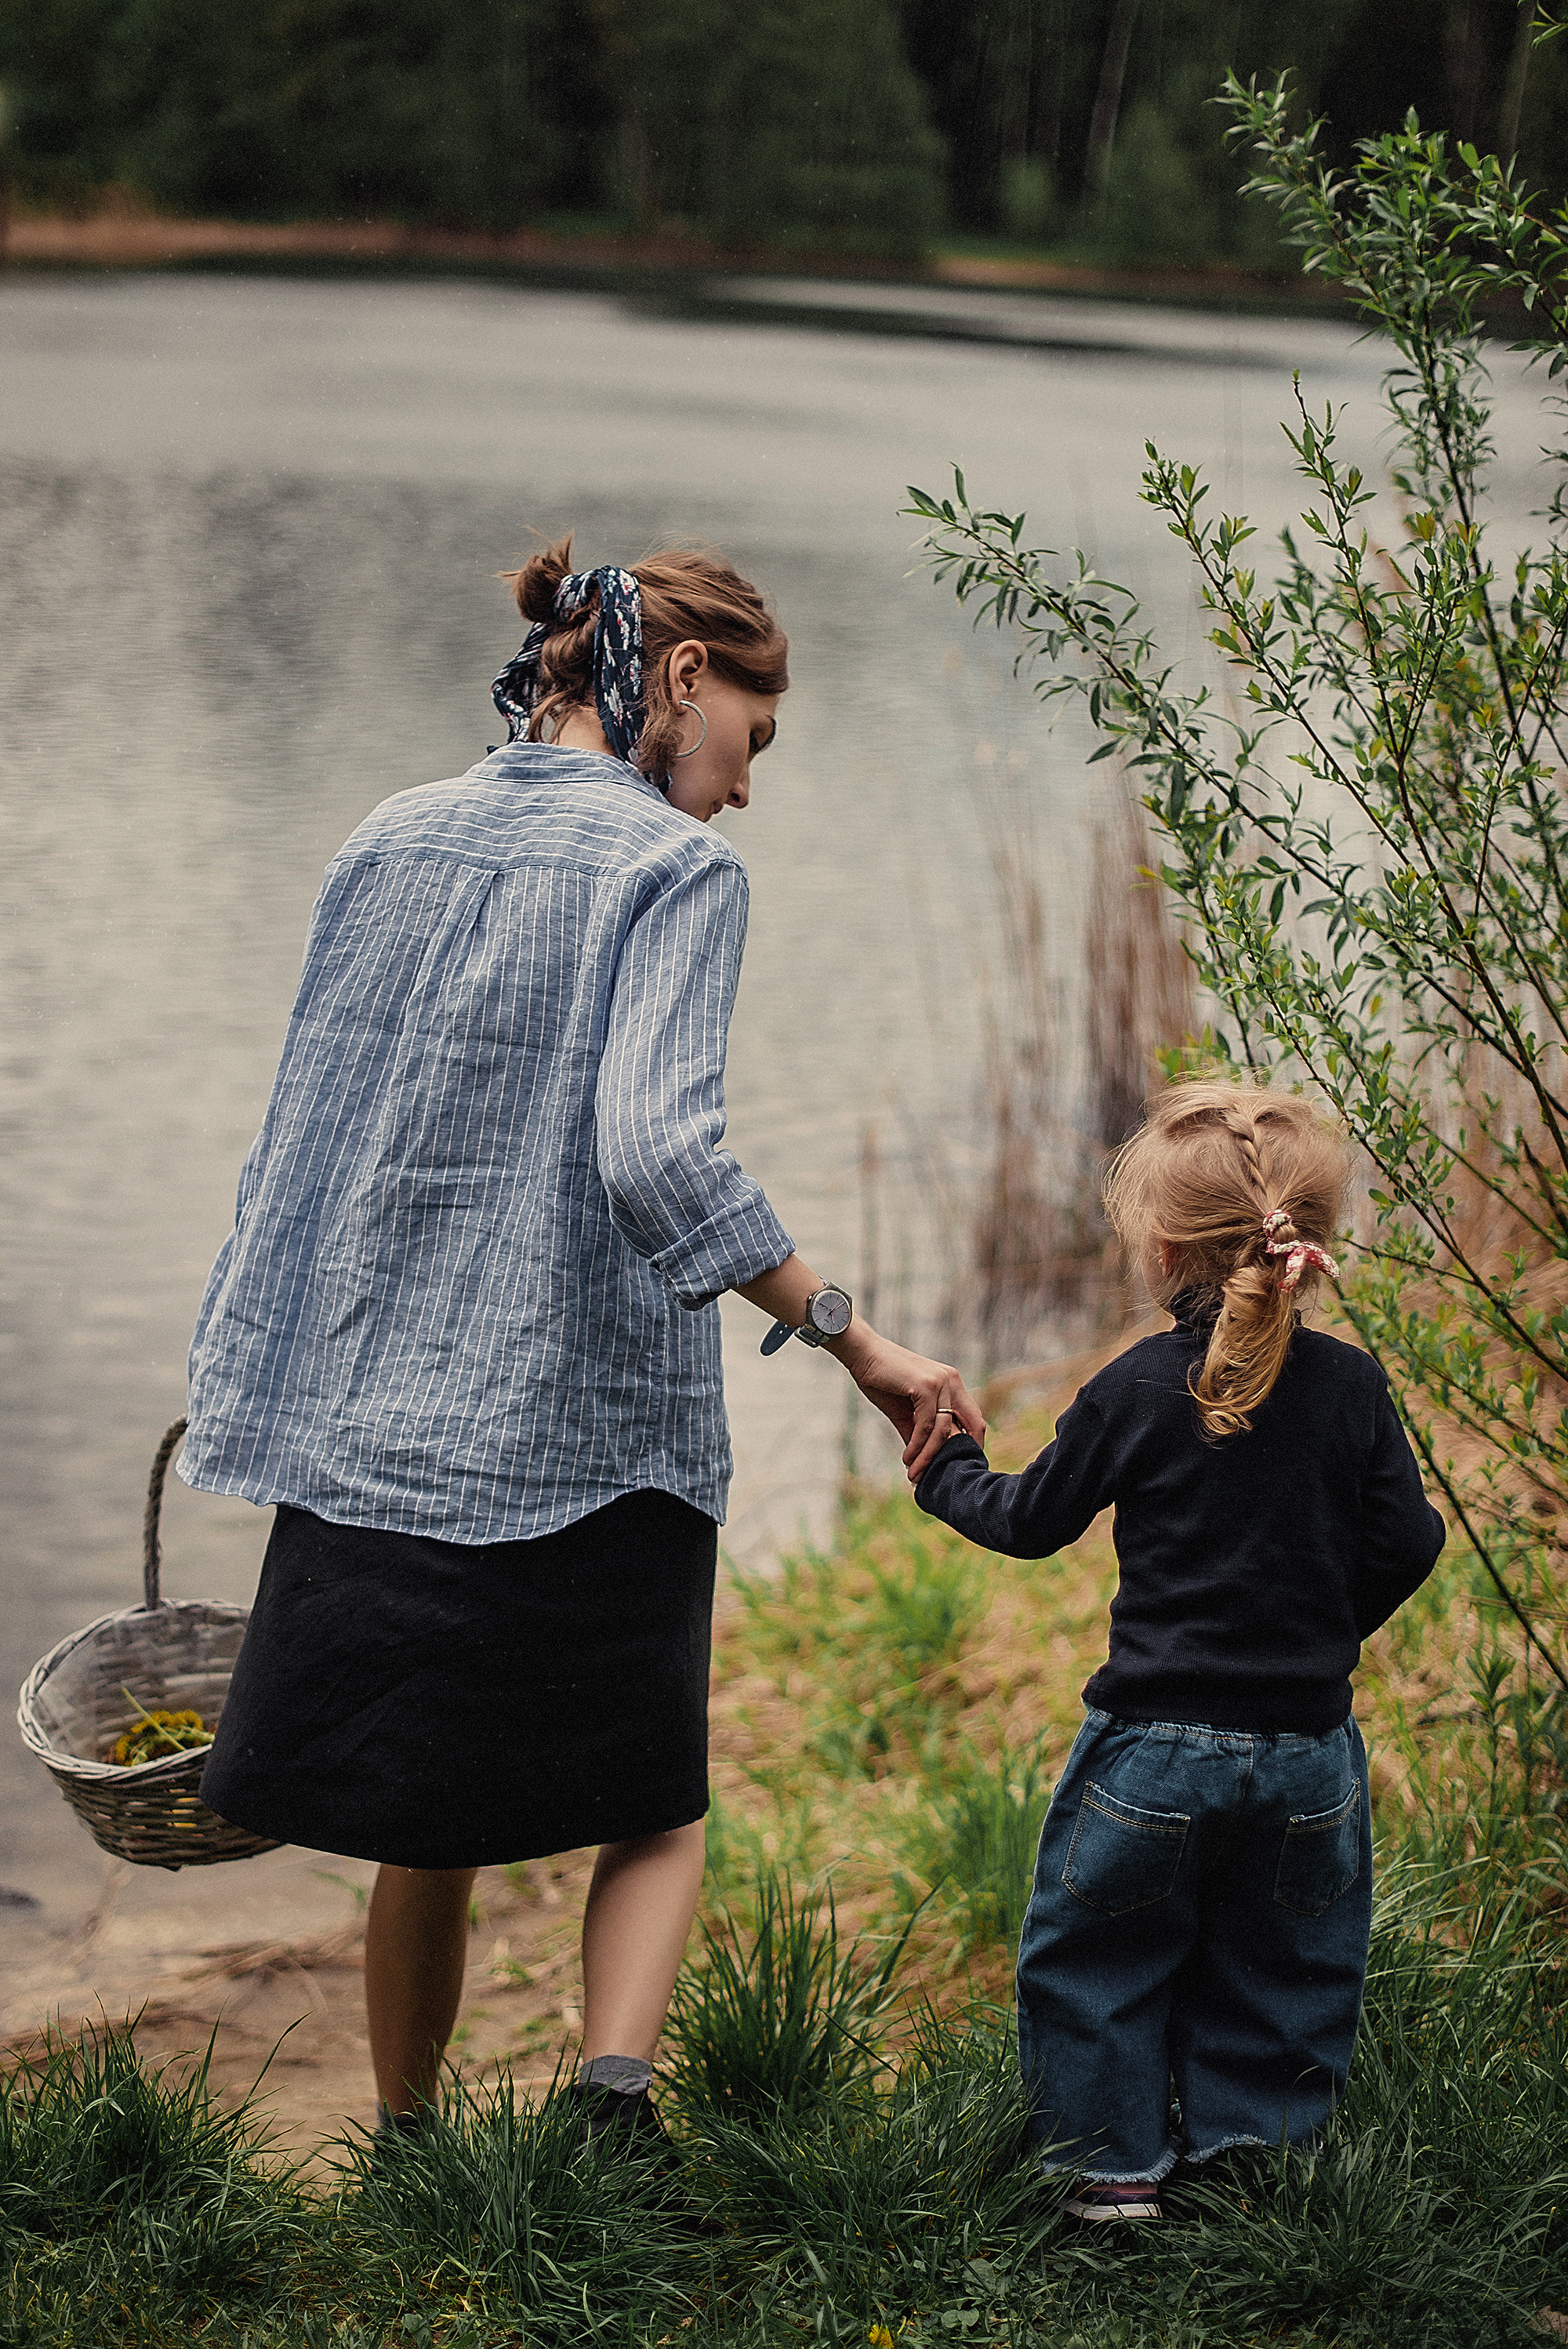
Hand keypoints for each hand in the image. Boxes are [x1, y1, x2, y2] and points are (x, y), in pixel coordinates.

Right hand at [829, 1322, 985, 1484]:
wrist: (862, 1355)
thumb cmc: (882, 1380)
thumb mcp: (905, 1412)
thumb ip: (918, 1433)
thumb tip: (924, 1461)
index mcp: (952, 1384)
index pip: (975, 1419)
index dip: (973, 1444)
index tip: (959, 1467)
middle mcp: (952, 1381)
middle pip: (970, 1426)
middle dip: (957, 1456)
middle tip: (941, 1478)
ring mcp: (941, 1382)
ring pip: (944, 1430)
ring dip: (929, 1456)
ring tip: (915, 1473)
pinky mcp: (925, 1386)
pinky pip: (926, 1425)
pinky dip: (918, 1445)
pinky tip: (907, 1457)